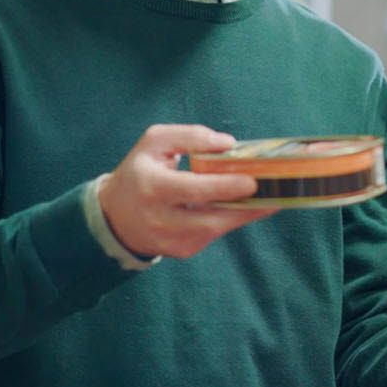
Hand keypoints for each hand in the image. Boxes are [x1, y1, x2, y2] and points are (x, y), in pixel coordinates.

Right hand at [98, 125, 279, 258]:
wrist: (115, 216)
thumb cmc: (140, 171)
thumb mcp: (155, 142)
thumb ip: (190, 136)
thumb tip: (227, 144)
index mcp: (152, 187)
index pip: (192, 190)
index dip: (224, 187)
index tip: (252, 181)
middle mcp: (160, 219)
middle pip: (209, 220)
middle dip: (243, 208)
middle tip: (270, 193)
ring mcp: (171, 240)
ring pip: (215, 231)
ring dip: (243, 215)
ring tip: (268, 199)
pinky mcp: (181, 251)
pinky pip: (212, 236)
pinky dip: (229, 220)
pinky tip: (242, 207)